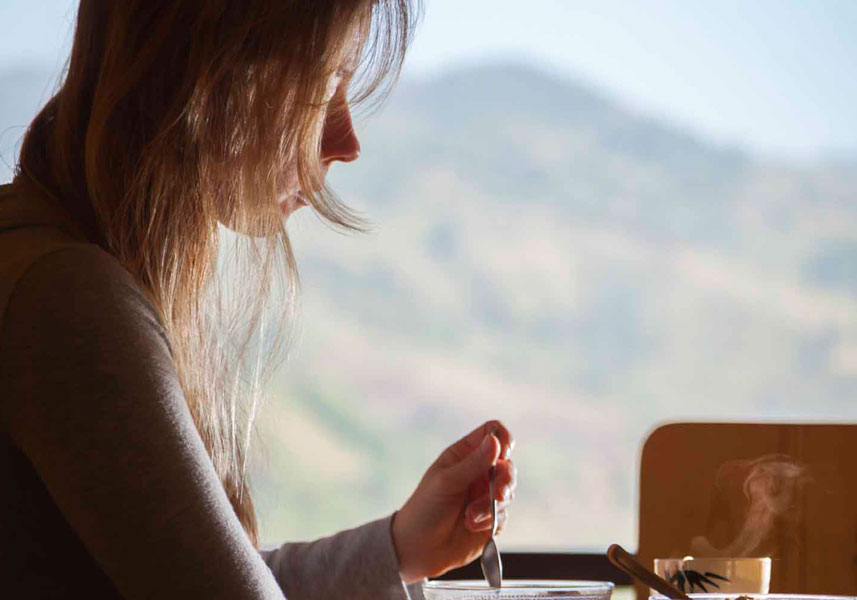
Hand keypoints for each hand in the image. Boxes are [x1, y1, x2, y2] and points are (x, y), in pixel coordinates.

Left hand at [391, 420, 516, 582]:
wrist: (418, 549)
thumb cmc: (425, 510)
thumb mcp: (447, 482)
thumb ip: (473, 463)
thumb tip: (495, 440)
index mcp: (464, 455)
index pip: (492, 433)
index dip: (502, 439)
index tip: (501, 455)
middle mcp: (478, 472)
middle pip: (507, 463)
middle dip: (504, 480)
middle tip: (496, 494)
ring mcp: (485, 495)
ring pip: (508, 491)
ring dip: (491, 505)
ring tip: (470, 517)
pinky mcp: (492, 518)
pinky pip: (504, 515)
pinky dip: (490, 521)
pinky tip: (471, 527)